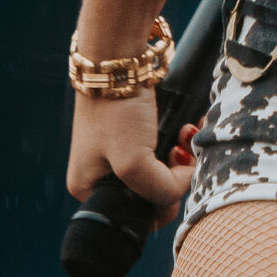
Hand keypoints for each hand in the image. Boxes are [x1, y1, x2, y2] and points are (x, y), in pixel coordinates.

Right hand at [67, 95, 198, 219]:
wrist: (118, 60)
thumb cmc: (116, 111)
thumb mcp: (133, 162)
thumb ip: (159, 189)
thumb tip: (183, 187)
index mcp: (88, 189)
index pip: (134, 216)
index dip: (162, 204)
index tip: (176, 180)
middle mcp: (100, 175)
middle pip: (150, 193)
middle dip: (174, 177)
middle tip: (183, 155)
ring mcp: (116, 153)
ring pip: (160, 170)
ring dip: (181, 157)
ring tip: (186, 137)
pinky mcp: (132, 133)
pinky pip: (161, 148)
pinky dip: (179, 141)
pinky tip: (188, 128)